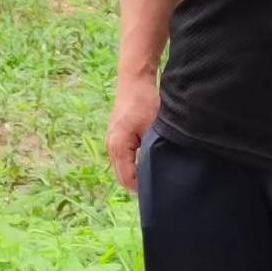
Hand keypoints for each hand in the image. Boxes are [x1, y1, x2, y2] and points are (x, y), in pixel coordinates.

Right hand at [106, 71, 159, 190]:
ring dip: (136, 173)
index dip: (143, 189)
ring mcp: (111, 141)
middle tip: (160, 186)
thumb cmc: (145, 101)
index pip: (128, 180)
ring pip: (122, 168)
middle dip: (139, 183)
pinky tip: (148, 163)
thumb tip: (160, 172)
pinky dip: (134, 164)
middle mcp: (110, 147)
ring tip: (155, 176)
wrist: (135, 80)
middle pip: (123, 177)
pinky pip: (123, 158)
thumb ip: (153, 152)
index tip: (161, 190)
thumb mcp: (153, 129)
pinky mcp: (116, 136)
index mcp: (118, 147)